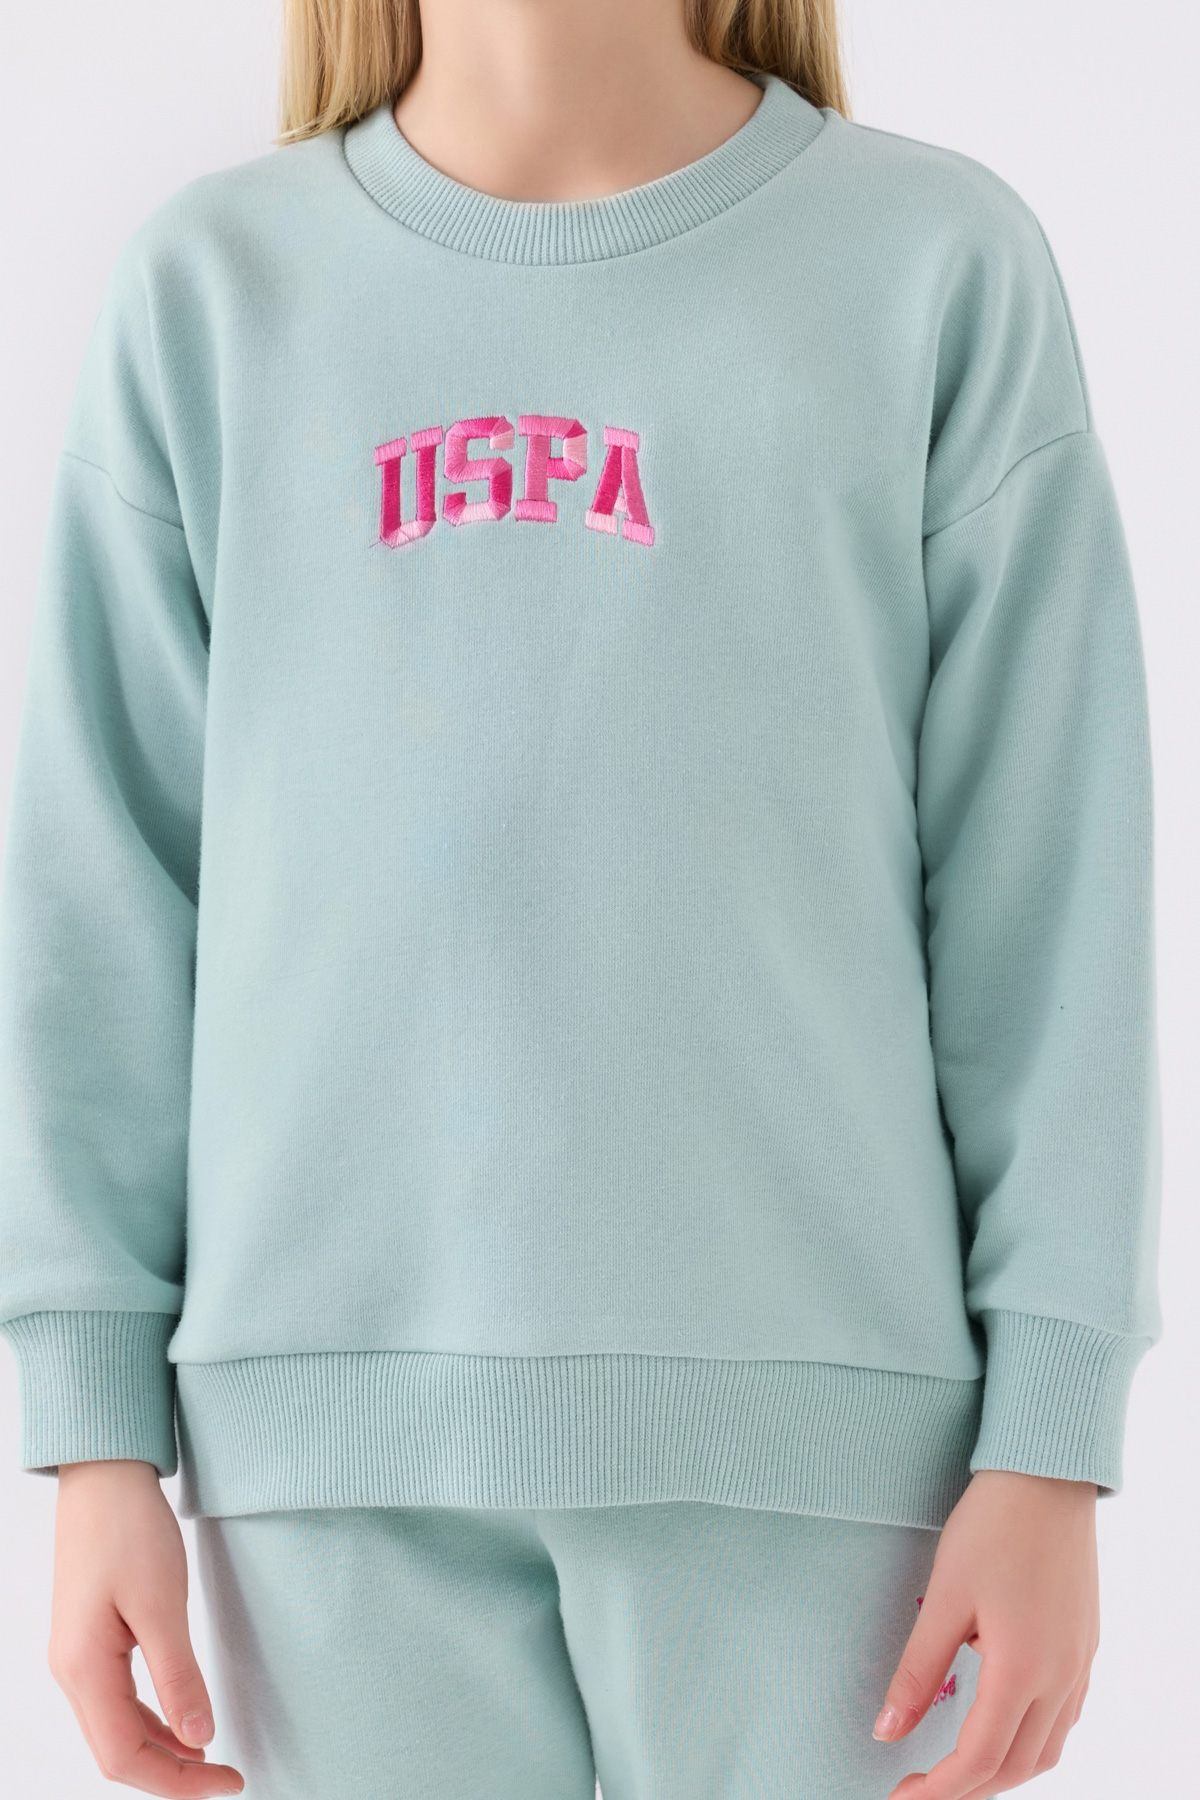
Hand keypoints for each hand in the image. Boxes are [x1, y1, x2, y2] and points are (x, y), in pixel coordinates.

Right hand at [48, 1459, 243, 1795]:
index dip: (177, 1782)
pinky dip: (151, 1718)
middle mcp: (72, 1672)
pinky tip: (182, 1718)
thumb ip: (178, 1676)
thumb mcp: (162, 1603)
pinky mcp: (90, 1639)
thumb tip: (200, 1739)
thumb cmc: (128, 1528)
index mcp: (83, 1669)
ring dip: (162, 1750)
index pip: (124, 1757)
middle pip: (116, 1752)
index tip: (228, 1782)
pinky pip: (117, 1699)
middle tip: (226, 1778)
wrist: (104, 1476)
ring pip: (115, 1729)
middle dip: (171, 1775)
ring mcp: (78, 1656)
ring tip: (210, 1758)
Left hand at [874, 1469, 1099, 1797]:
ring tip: (956, 1768)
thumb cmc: (992, 1526)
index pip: (979, 1761)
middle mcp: (1060, 1676)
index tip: (900, 1798)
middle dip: (968, 1788)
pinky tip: (1003, 1726)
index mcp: (1022, 1669)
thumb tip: (887, 1730)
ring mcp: (1079, 1661)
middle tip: (920, 1787)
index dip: (938, 1791)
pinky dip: (1032, 1740)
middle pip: (1017, 1765)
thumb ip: (917, 1671)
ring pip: (1047, 1748)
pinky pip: (1064, 1717)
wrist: (1047, 1475)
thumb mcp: (943, 1597)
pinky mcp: (1084, 1644)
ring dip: (1003, 1770)